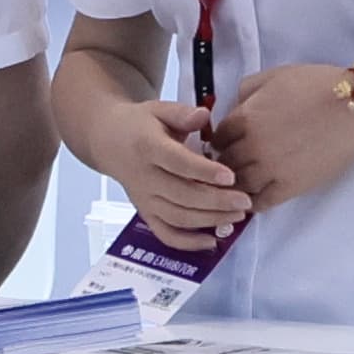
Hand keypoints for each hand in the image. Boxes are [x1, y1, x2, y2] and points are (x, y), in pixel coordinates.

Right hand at [90, 91, 252, 245]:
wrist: (109, 141)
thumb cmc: (140, 125)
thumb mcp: (159, 109)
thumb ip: (182, 114)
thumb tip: (204, 115)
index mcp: (147, 147)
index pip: (177, 163)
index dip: (204, 172)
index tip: (231, 176)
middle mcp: (145, 177)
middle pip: (182, 196)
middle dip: (216, 202)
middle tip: (244, 201)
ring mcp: (144, 200)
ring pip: (178, 217)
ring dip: (209, 221)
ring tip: (237, 216)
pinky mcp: (146, 214)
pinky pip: (165, 234)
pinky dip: (188, 243)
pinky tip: (212, 242)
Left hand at [211, 61, 353, 211]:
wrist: (353, 110)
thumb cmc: (316, 86)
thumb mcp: (275, 76)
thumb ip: (248, 90)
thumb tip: (235, 106)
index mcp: (246, 118)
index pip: (218, 136)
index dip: (220, 138)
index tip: (224, 141)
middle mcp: (252, 147)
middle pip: (224, 161)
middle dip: (225, 160)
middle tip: (231, 160)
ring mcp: (269, 170)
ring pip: (238, 183)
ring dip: (236, 181)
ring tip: (242, 178)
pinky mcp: (289, 187)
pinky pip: (260, 202)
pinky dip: (251, 201)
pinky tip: (253, 196)